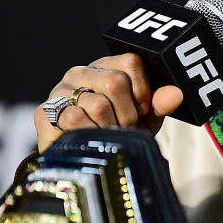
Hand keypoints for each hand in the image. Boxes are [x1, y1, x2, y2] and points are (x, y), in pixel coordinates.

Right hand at [34, 53, 183, 151]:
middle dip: (128, 113)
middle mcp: (82, 73)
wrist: (86, 161)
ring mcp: (61, 90)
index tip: (143, 109)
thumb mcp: (144, 119)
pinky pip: (74, 118)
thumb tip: (176, 94)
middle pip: (115, 82)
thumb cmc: (116, 132)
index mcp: (107, 67)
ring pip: (97, 104)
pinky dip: (90, 134)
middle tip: (125, 126)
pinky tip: (89, 138)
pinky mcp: (45, 111)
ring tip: (108, 134)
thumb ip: (159, 104)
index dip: (143, 88)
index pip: (131, 61)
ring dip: (110, 128)